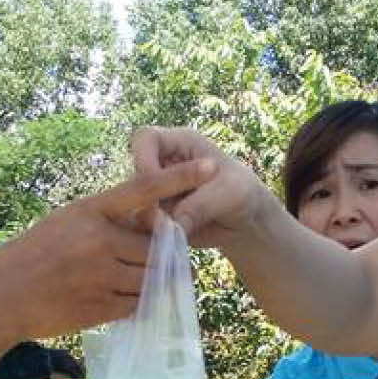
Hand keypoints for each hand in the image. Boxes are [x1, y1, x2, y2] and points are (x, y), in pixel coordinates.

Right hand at [0, 159, 212, 339]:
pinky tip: (118, 297)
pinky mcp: (100, 307)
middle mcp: (99, 240)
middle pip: (155, 247)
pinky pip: (137, 304)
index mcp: (91, 210)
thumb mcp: (67, 222)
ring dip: (152, 282)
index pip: (143, 189)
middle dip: (162, 256)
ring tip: (134, 279)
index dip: (179, 177)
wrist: (2, 296)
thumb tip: (150, 226)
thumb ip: (106, 221)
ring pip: (150, 279)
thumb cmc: (35, 253)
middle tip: (164, 259)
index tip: (211, 166)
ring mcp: (100, 276)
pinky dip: (136, 302)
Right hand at [130, 127, 272, 248]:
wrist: (244, 221)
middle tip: (164, 218)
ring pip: (134, 205)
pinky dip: (152, 235)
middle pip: (134, 176)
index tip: (156, 182)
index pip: (146, 139)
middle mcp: (160, 166)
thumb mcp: (229, 193)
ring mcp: (155, 193)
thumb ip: (201, 204)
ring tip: (175, 231)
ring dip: (149, 221)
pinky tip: (171, 239)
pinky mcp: (155, 218)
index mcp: (178, 144)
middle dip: (146, 199)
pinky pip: (141, 227)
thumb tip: (173, 224)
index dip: (144, 158)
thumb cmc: (241, 192)